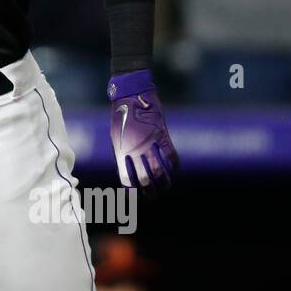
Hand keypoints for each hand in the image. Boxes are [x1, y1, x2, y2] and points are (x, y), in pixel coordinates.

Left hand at [107, 71, 179, 196]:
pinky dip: (174, 166)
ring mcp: (150, 142)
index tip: (136, 198)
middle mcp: (135, 149)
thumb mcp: (115, 135)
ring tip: (165, 189)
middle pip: (145, 178)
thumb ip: (122, 152)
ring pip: (160, 170)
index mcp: (121, 150)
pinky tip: (175, 171)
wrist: (130, 92)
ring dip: (164, 183)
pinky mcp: (162, 134)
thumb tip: (128, 169)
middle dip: (150, 191)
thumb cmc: (120, 114)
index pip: (127, 178)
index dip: (132, 191)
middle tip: (153, 198)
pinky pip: (171, 155)